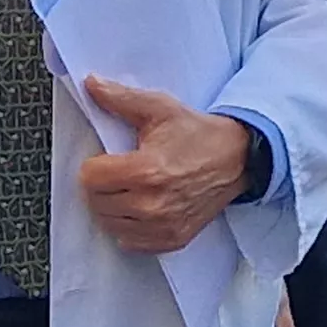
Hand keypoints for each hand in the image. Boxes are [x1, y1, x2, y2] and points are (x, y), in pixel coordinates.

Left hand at [76, 78, 248, 253]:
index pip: (89, 178)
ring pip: (109, 224)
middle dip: (102, 186)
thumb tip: (91, 84)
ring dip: (113, 207)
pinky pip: (130, 242)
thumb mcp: (159, 109)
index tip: (109, 159)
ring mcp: (162, 225)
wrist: (237, 159)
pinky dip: (129, 227)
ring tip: (131, 189)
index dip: (95, 165)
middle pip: (95, 203)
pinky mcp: (172, 239)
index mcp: (145, 170)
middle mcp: (152, 203)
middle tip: (120, 172)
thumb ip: (120, 98)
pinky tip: (142, 208)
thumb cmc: (198, 134)